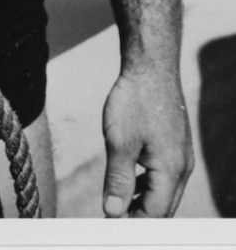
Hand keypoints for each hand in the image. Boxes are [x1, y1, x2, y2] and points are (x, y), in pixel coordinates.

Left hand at [102, 67, 193, 217]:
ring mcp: (181, 156)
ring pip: (165, 193)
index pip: (154, 214)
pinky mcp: (176, 146)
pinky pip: (165, 176)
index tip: (111, 226)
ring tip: (118, 204)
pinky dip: (148, 185)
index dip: (132, 224)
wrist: (151, 66)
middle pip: (163, 208)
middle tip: (113, 219)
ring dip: (143, 202)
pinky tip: (131, 181)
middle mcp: (182, 167)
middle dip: (139, 217)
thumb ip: (117, 180)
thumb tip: (113, 211)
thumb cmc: (135, 99)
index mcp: (170, 170)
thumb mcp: (119, 141)